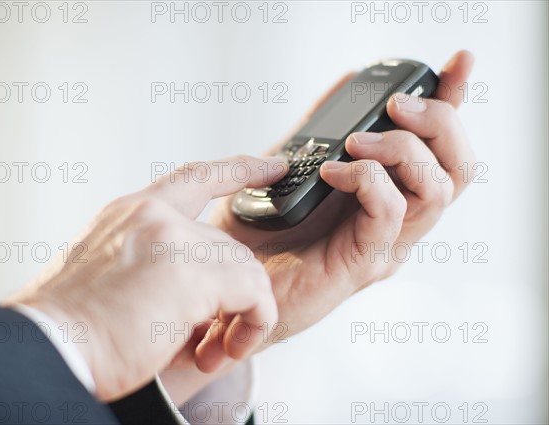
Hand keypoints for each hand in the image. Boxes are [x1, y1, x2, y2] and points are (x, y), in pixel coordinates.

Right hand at [4, 156, 283, 400]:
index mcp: (130, 215)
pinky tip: (224, 351)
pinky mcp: (192, 272)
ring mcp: (172, 239)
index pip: (195, 177)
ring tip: (210, 352)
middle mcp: (152, 217)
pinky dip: (252, 326)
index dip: (238, 169)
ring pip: (245, 272)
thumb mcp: (109, 278)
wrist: (45, 353)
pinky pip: (255, 295)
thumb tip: (197, 297)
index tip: (271, 165)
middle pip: (228, 249)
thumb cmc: (71, 328)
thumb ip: (153, 267)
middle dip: (230, 296)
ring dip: (239, 318)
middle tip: (211, 340)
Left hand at [210, 51, 476, 353]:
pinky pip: (390, 213)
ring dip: (401, 150)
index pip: (437, 148)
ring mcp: (385, 244)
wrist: (230, 291)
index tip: (458, 61)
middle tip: (396, 105)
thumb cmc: (256, 236)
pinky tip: (331, 173)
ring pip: (436, 189)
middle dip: (438, 121)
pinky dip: (366, 180)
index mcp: (385, 195)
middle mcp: (396, 220)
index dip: (454, 103)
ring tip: (355, 142)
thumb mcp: (289, 169)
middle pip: (456, 168)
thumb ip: (318, 132)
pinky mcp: (364, 263)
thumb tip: (346, 84)